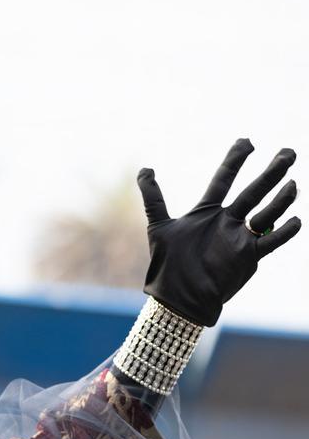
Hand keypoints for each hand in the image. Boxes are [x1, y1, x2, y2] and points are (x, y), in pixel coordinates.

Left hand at [137, 139, 300, 325]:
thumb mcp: (158, 226)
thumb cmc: (168, 263)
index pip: (224, 179)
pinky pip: (271, 242)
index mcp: (207, 211)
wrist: (177, 297)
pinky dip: (284, 232)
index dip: (235, 160)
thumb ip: (153, 198)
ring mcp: (240, 238)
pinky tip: (295, 220)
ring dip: (280, 200)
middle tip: (289, 152)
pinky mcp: (248, 257)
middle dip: (271, 172)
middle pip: (253, 191)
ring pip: (266, 214)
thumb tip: (145, 169)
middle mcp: (228, 221)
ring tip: (291, 184)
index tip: (248, 141)